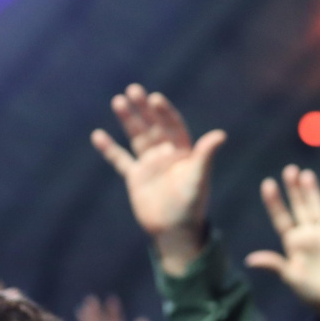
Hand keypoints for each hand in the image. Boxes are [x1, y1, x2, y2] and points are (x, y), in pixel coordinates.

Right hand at [91, 84, 225, 274]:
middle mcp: (167, 155)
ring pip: (137, 137)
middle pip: (154, 127)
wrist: (175, 230)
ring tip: (118, 101)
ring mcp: (150, 165)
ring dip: (129, 120)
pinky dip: (110, 149)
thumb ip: (206, 155)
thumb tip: (221, 134)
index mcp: (184, 153)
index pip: (173, 126)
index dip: (165, 113)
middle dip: (144, 109)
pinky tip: (98, 135)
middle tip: (134, 90)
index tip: (156, 99)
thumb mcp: (198, 177)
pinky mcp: (136, 177)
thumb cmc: (191, 204)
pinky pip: (120, 160)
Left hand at [245, 166, 319, 320]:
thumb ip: (274, 265)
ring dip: (313, 192)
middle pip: (300, 208)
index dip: (274, 202)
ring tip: (306, 174)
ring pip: (318, 208)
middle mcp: (308, 235)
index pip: (282, 218)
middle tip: (289, 170)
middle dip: (294, 190)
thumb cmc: (310, 292)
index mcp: (293, 242)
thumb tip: (250, 260)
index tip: (267, 184)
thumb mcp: (290, 277)